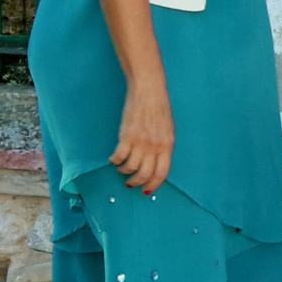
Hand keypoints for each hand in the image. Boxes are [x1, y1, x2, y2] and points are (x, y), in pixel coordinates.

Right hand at [112, 79, 175, 195]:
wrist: (149, 90)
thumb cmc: (159, 108)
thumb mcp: (167, 129)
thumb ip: (163, 146)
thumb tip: (155, 162)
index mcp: (167, 145)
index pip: (162, 173)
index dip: (153, 185)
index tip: (146, 190)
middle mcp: (155, 146)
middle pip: (145, 174)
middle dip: (136, 182)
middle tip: (130, 183)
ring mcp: (141, 142)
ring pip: (130, 168)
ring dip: (124, 172)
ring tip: (121, 168)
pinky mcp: (127, 136)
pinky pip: (118, 157)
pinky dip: (114, 161)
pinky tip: (113, 159)